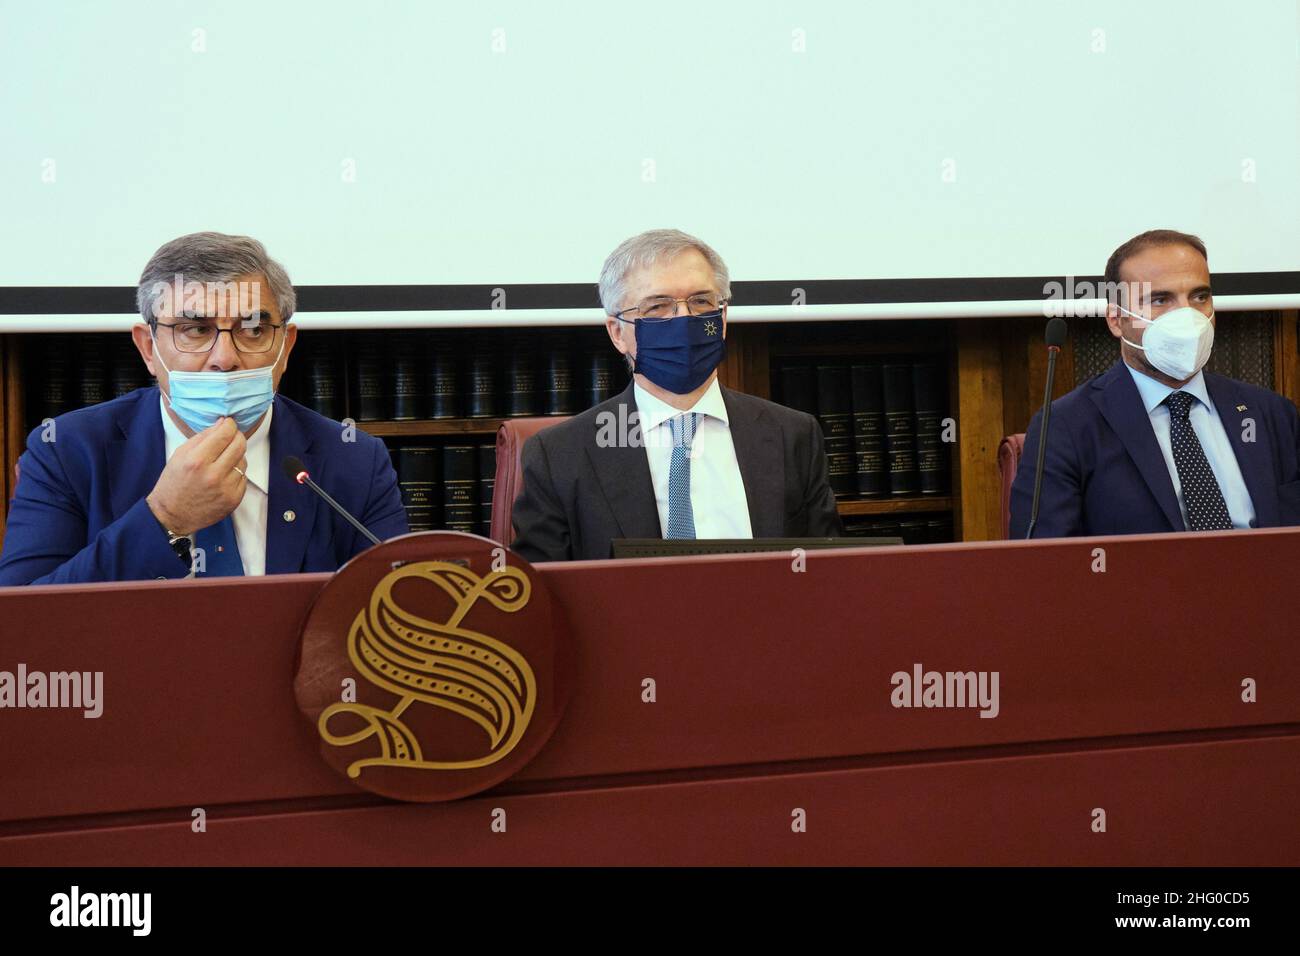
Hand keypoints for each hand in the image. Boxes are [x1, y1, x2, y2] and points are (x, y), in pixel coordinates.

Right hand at [147, 417, 247, 535]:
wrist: (173, 514)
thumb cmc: (174, 482)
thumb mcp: (180, 454)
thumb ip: (203, 437)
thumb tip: (223, 423)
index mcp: (197, 461)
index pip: (225, 434)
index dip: (230, 425)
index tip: (229, 424)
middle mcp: (213, 475)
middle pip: (240, 445)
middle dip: (237, 436)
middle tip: (231, 436)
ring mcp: (226, 489)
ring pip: (244, 461)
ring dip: (236, 456)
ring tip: (221, 461)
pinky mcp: (234, 499)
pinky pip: (244, 478)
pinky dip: (236, 474)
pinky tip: (223, 477)